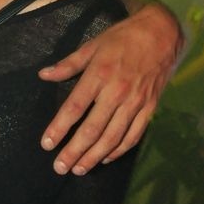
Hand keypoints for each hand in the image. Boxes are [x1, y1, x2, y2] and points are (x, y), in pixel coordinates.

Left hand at [38, 0, 183, 174]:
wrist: (160, 34)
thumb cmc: (121, 38)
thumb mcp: (92, 45)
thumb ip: (68, 64)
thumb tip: (43, 74)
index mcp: (99, 75)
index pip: (74, 107)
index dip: (59, 127)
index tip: (47, 144)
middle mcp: (116, 93)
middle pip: (92, 129)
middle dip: (74, 151)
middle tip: (59, 167)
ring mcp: (135, 103)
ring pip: (112, 137)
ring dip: (94, 156)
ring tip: (79, 169)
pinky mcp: (149, 109)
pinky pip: (133, 135)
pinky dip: (119, 150)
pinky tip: (105, 158)